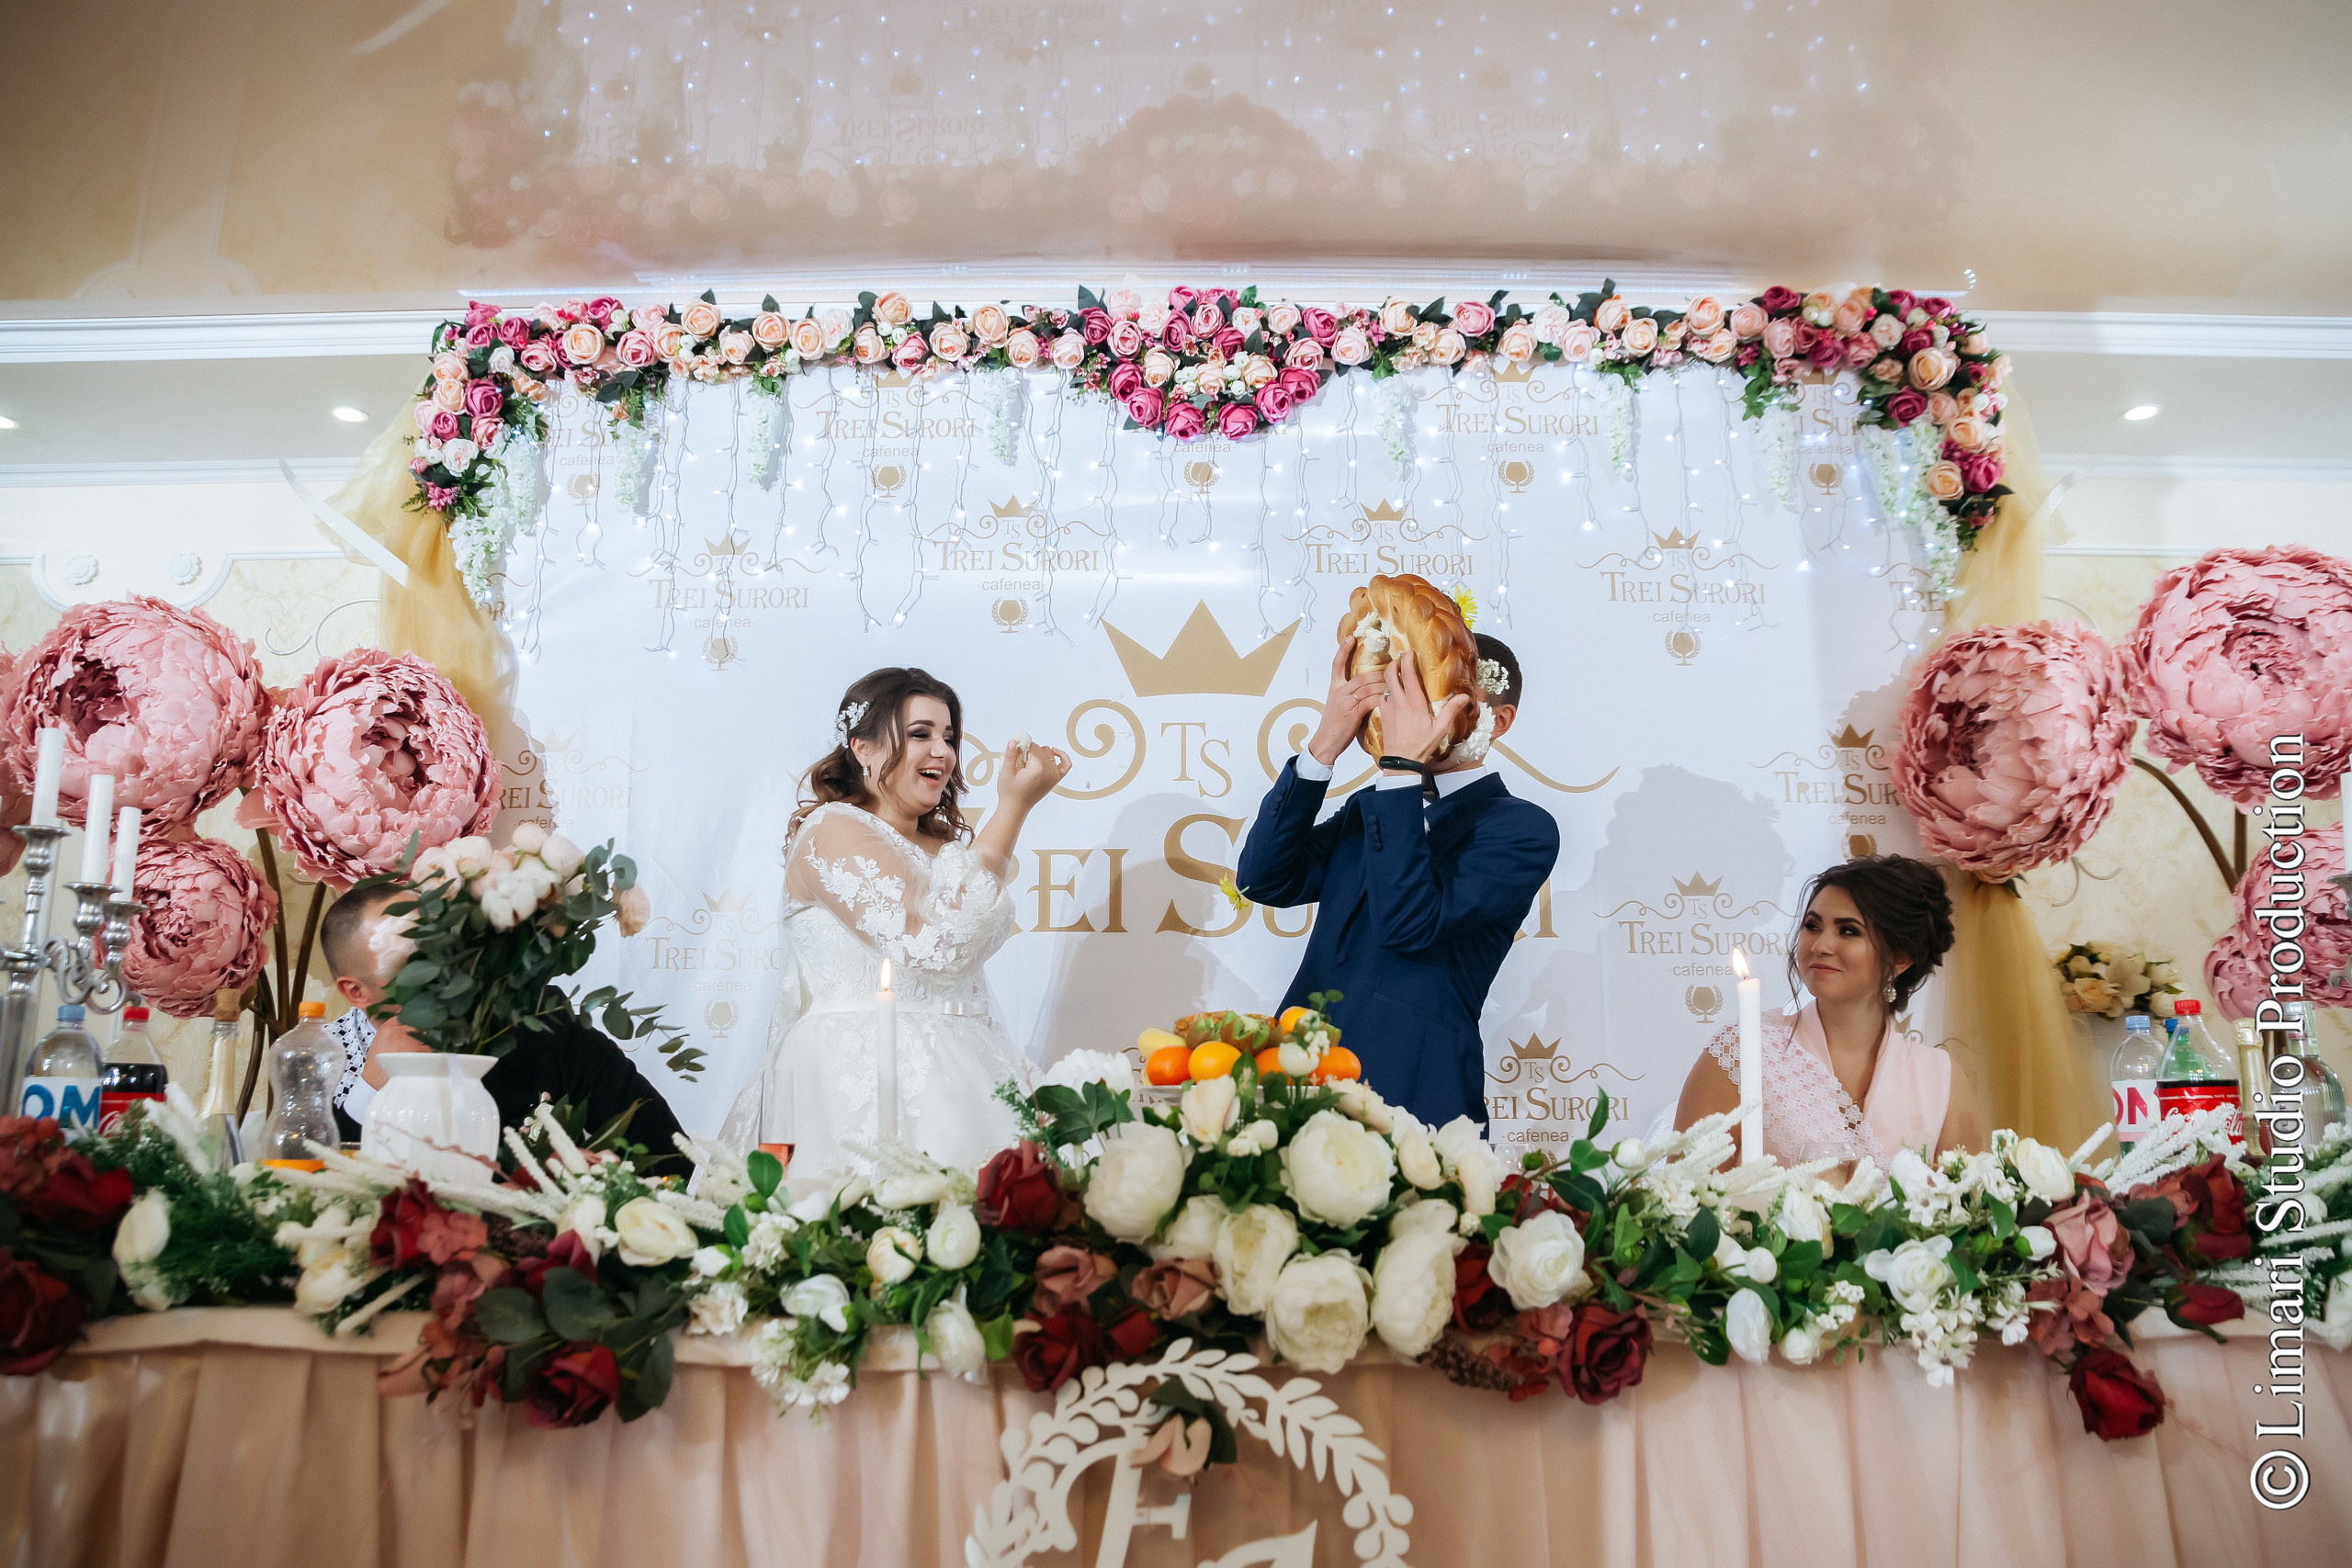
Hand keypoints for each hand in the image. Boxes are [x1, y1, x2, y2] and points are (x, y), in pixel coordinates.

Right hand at [997, 737, 1072, 811]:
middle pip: (1040, 749)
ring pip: (1049, 753)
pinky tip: (1055, 752)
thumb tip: (1014, 741)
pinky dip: (1062, 756)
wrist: (1015, 808)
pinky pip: (1066, 764)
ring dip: (1040, 753)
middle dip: (1029, 751)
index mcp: (1038, 769)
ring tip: (1028, 762)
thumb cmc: (1010, 793)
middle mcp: (1049, 771)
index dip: (1021, 748)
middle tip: (1019, 761)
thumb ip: (1010, 755)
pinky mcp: (1056, 779)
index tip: (1015, 753)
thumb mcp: (1006, 772)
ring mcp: (1054, 775)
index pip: (1032, 747)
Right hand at [1305, 637, 1387, 766]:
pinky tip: (1389, 698)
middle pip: (1361, 676)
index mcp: (1334, 688)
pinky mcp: (1352, 713)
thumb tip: (1368, 688)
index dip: (1343, 650)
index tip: (1351, 637)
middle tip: (1394, 668)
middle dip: (1379, 673)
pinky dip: (1381, 699)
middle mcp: (1339, 692)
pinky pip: (1370, 701)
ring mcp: (1345, 702)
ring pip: (1367, 687)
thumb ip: (1350, 694)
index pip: (1337, 664)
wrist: (1325, 741)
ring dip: (1383, 685)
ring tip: (1396, 684)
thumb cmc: (1334, 725)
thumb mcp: (1338, 705)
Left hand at [1376, 650, 1471, 766]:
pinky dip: (1386, 691)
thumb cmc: (1421, 745)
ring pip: (1385, 684)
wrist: (1401, 760)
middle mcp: (1398, 701)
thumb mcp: (1440, 728)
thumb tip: (1464, 697)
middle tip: (1401, 659)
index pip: (1407, 673)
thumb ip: (1451, 710)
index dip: (1407, 659)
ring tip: (1398, 675)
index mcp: (1414, 702)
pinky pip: (1382, 696)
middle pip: (1390, 673)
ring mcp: (1388, 707)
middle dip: (1394, 663)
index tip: (1410, 653)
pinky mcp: (1382, 714)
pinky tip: (1394, 694)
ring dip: (1390, 676)